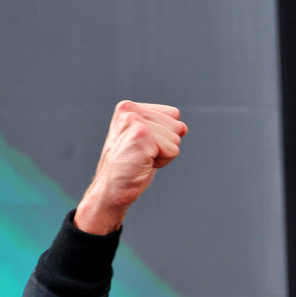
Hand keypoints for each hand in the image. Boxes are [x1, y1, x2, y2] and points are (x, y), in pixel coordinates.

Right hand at [75, 101, 186, 233]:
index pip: (173, 114)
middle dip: (165, 146)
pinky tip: (143, 164)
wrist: (112, 189)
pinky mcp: (142, 136)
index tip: (144, 146)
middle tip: (142, 155)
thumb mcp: (145, 140)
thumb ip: (162, 127)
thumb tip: (184, 127)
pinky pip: (173, 150)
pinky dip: (162, 162)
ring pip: (175, 139)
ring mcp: (135, 122)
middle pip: (177, 126)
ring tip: (141, 159)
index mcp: (129, 107)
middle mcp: (130, 110)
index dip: (165, 135)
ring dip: (163, 155)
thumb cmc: (130, 167)